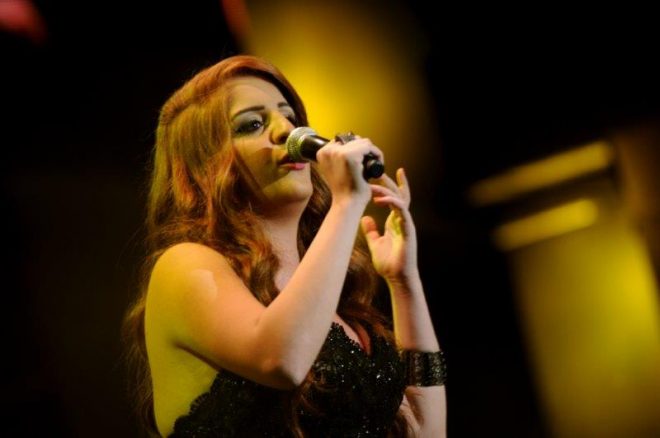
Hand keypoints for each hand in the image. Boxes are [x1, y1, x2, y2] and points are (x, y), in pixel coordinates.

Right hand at [316, 137, 383, 206]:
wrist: (347, 204)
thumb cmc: (344, 190)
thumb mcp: (335, 169)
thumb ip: (337, 156)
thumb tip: (352, 142)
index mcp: (322, 153)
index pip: (343, 140)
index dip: (354, 150)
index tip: (360, 162)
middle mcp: (328, 150)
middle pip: (354, 140)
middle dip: (364, 151)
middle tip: (368, 165)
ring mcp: (338, 153)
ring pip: (362, 142)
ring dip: (371, 152)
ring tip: (372, 166)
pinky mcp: (350, 157)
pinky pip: (369, 146)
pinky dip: (377, 154)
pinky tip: (377, 166)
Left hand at [361, 168, 417, 283]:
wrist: (398, 278)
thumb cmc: (389, 264)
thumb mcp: (375, 243)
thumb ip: (371, 231)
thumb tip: (364, 218)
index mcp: (395, 222)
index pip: (394, 199)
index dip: (389, 186)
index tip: (380, 174)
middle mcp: (402, 220)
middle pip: (398, 195)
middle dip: (388, 182)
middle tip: (377, 171)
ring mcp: (406, 224)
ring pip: (399, 200)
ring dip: (386, 190)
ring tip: (373, 185)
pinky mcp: (408, 230)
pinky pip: (402, 211)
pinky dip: (392, 203)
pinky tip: (381, 199)